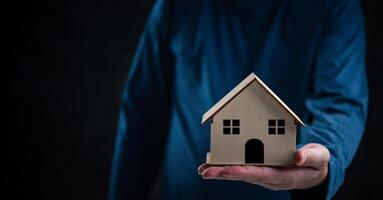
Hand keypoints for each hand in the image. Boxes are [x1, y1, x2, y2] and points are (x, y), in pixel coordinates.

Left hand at [198, 143, 329, 189]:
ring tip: (203, 170)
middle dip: (225, 174)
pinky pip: (241, 169)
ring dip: (221, 172)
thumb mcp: (321, 157)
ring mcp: (264, 175)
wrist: (314, 171)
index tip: (228, 170)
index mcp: (285, 176)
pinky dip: (226, 167)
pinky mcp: (260, 170)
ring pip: (240, 174)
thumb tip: (298, 156)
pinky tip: (211, 165)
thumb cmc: (317, 162)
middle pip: (246, 177)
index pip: (263, 174)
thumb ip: (311, 157)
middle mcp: (271, 178)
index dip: (245, 172)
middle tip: (207, 172)